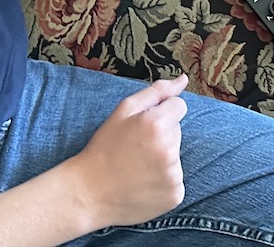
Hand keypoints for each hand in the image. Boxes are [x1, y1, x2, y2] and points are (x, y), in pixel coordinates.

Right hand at [68, 75, 187, 227]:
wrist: (90, 192)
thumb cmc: (105, 147)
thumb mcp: (124, 110)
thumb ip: (156, 92)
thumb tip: (183, 79)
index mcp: (157, 124)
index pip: (179, 106)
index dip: (160, 113)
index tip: (143, 126)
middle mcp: (170, 150)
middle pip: (177, 131)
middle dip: (161, 134)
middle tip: (135, 147)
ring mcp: (174, 175)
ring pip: (176, 155)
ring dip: (163, 157)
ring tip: (137, 166)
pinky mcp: (175, 195)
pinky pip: (175, 178)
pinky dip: (163, 180)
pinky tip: (143, 182)